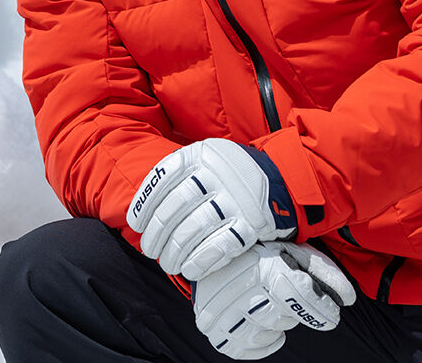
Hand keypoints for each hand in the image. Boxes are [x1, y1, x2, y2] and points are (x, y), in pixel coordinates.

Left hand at [126, 138, 296, 280]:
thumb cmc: (233, 174)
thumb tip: (144, 210)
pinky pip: (219, 246)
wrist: (284, 178)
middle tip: (151, 250)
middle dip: (157, 234)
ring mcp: (237, 197)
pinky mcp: (253, 222)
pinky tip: (190, 269)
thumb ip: (181, 176)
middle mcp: (218, 171)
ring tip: (168, 263)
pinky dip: (201, 261)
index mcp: (203, 153)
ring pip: (193, 230)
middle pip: (175, 207)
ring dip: (175, 252)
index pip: (163, 176)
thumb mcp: (208, 159)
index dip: (145, 203)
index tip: (137, 223)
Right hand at [193, 240, 356, 359]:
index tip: (333, 316)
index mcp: (262, 262)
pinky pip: (246, 350)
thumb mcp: (293, 250)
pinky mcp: (214, 330)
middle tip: (286, 290)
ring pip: (267, 333)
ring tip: (270, 299)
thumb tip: (349, 298)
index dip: (320, 309)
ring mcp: (222, 311)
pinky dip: (261, 340)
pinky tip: (261, 320)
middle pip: (284, 317)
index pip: (298, 295)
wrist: (212, 250)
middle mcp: (239, 287)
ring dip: (277, 322)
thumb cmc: (261, 249)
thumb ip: (322, 272)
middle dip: (295, 309)